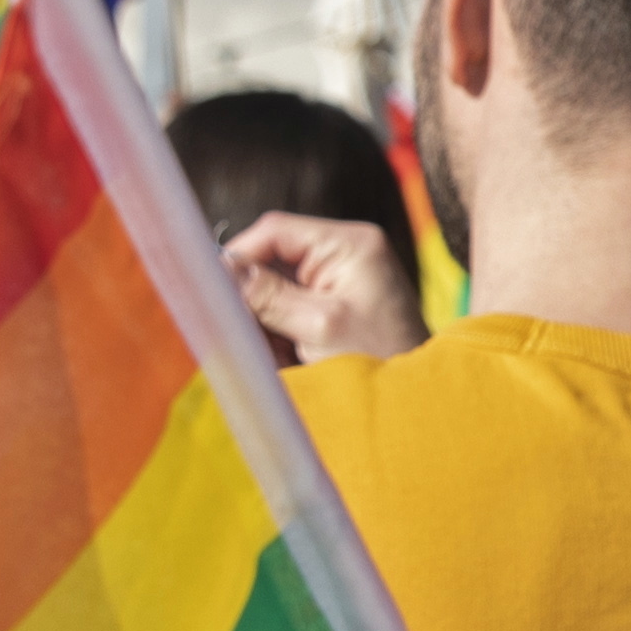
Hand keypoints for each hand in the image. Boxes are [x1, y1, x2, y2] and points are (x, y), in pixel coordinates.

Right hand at [225, 213, 428, 364]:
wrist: (419, 398)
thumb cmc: (381, 358)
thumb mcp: (319, 325)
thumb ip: (268, 294)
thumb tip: (219, 267)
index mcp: (349, 244)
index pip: (276, 231)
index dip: (239, 256)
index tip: (211, 289)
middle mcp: (345, 252)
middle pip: (272, 260)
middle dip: (254, 298)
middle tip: (249, 333)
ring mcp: (340, 278)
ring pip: (274, 288)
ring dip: (265, 322)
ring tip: (279, 353)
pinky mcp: (335, 304)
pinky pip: (288, 310)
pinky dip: (279, 334)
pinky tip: (288, 358)